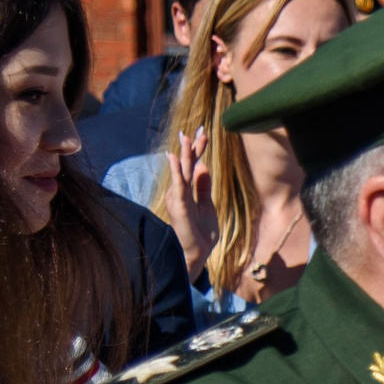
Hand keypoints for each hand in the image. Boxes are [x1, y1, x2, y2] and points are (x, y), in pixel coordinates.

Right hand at [159, 127, 215, 279]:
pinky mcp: (179, 205)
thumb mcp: (207, 206)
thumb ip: (204, 187)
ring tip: (186, 136)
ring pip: (181, 171)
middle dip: (193, 147)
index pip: (193, 166)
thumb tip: (203, 166)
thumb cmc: (200, 233)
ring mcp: (178, 197)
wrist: (196, 254)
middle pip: (187, 165)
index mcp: (188, 191)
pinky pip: (178, 185)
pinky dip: (177, 171)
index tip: (204, 133)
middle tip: (198, 128)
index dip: (198, 150)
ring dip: (184, 154)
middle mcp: (180, 191)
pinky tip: (175, 158)